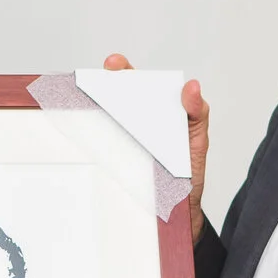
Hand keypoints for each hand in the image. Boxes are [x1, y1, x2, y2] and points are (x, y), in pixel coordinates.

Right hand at [102, 54, 209, 239]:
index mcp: (152, 114)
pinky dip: (86, 142)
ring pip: (99, 123)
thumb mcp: (197, 139)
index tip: (114, 64)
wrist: (181, 212)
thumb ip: (196, 112)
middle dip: (101, 84)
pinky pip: (97, 151)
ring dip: (89, 111)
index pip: (133, 86)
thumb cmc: (189, 172)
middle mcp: (131, 126)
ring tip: (87, 100)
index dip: (122, 72)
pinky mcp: (112, 165)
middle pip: (111, 100)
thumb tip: (192, 87)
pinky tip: (80, 132)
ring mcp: (119, 144)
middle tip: (101, 76)